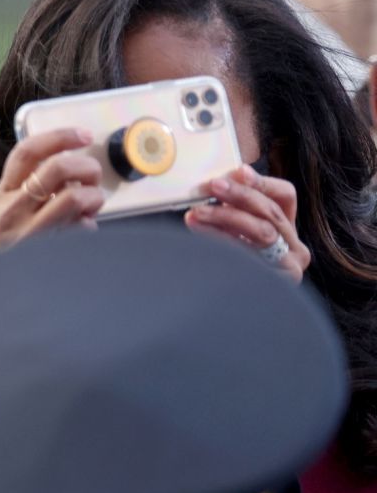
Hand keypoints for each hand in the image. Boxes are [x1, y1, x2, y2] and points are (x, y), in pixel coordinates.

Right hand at [0, 128, 104, 267]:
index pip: (27, 153)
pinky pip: (81, 231)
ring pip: (74, 197)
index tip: (82, 135)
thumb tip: (57, 179)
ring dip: (94, 197)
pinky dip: (89, 228)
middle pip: (57, 168)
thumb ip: (17, 198)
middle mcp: (12, 212)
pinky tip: (83, 233)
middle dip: (85, 166)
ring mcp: (29, 234)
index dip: (59, 137)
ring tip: (93, 205)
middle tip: (92, 175)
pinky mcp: (46, 255)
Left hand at [185, 165, 310, 282]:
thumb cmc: (227, 274)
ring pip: (263, 231)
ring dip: (226, 217)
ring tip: (196, 214)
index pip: (285, 196)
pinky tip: (202, 237)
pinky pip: (250, 255)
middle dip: (238, 196)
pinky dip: (223, 242)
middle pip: (271, 211)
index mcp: (286, 230)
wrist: (227, 320)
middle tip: (211, 187)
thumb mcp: (231, 236)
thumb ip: (229, 213)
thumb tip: (213, 187)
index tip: (237, 172)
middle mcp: (295, 247)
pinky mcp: (281, 282)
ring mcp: (291, 266)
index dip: (261, 182)